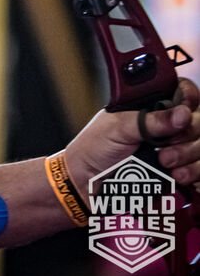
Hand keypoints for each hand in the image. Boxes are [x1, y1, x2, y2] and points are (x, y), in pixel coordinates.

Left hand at [65, 78, 199, 190]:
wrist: (87, 182)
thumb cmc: (95, 148)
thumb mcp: (117, 127)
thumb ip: (149, 120)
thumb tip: (182, 114)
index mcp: (152, 107)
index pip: (185, 93)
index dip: (189, 98)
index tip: (184, 109)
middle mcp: (168, 126)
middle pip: (198, 122)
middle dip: (187, 134)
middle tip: (164, 146)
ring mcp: (177, 149)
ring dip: (189, 155)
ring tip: (165, 163)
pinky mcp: (180, 172)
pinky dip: (193, 173)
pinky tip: (177, 176)